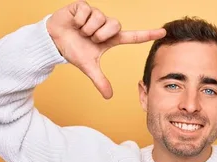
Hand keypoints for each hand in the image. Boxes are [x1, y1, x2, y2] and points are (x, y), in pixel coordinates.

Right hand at [46, 1, 165, 98]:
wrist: (54, 40)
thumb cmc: (73, 50)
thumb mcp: (88, 67)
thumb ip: (100, 80)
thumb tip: (108, 97)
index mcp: (111, 39)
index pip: (133, 37)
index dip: (147, 34)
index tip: (163, 32)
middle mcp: (106, 24)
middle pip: (114, 26)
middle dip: (100, 35)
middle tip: (89, 38)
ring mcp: (96, 14)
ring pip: (100, 20)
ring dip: (88, 29)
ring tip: (80, 31)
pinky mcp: (84, 6)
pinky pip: (87, 12)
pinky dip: (79, 21)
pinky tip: (74, 23)